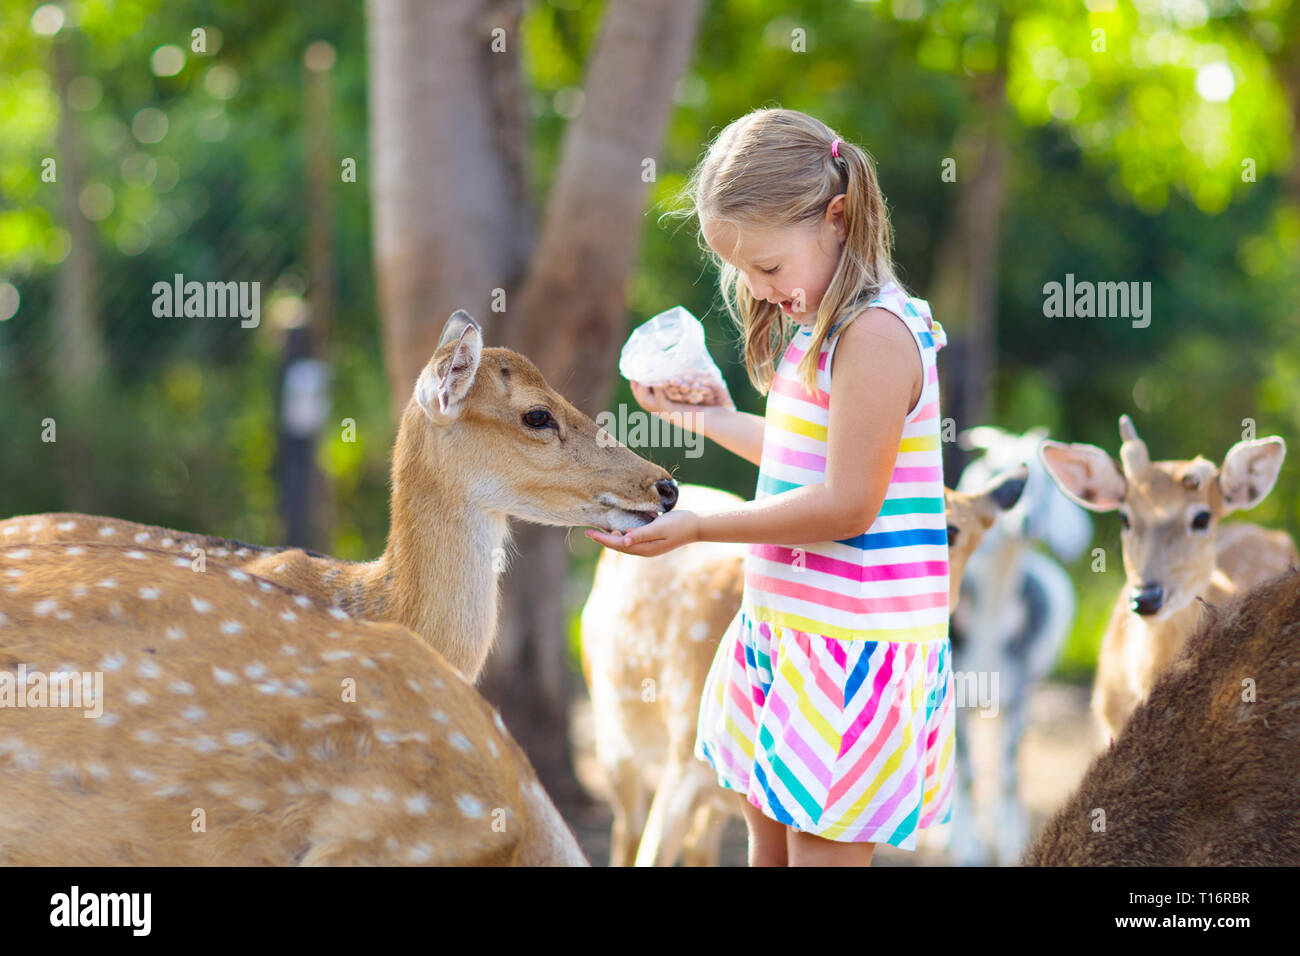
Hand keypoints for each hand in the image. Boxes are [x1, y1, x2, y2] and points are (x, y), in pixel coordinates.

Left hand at [584, 509, 699, 556]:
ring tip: (601, 531)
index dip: (603, 539)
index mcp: (645, 548)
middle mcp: (645, 549)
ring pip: (626, 543)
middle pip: (620, 546)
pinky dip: (625, 534)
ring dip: (613, 538)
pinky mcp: (653, 539)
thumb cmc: (678, 524)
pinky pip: (634, 538)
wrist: (697, 526)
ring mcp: (649, 545)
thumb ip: (641, 534)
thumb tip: (624, 541)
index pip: (618, 545)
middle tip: (589, 531)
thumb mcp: (658, 528)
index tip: (589, 532)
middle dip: (604, 539)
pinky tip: (620, 528)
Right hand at [630, 379, 734, 417]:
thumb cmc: (708, 405)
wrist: (718, 421)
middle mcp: (664, 413)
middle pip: (642, 400)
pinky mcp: (675, 413)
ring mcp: (668, 414)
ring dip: (643, 387)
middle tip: (634, 373)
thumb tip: (680, 363)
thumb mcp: (691, 392)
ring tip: (642, 374)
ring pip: (647, 402)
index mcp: (666, 409)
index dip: (637, 387)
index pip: (645, 399)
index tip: (634, 374)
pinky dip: (657, 390)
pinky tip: (658, 379)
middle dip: (636, 386)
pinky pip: (661, 401)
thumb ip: (682, 383)